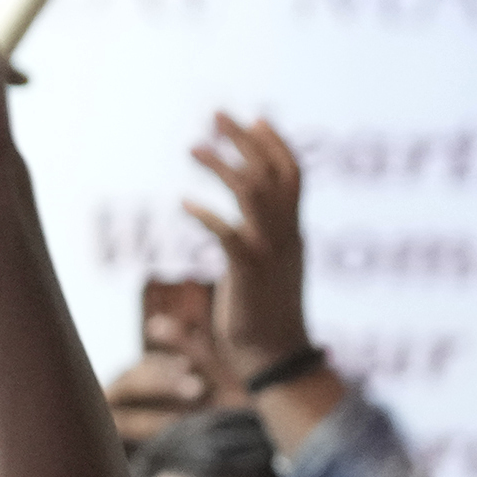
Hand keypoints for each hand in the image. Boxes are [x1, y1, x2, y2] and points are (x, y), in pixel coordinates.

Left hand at [181, 113, 308, 374]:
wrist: (276, 362)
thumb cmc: (262, 326)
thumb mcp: (260, 280)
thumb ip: (247, 252)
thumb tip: (228, 241)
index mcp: (291, 234)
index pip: (294, 177)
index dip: (277, 145)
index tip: (256, 119)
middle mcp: (285, 237)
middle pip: (273, 173)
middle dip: (245, 140)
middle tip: (216, 114)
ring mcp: (269, 253)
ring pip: (253, 194)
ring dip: (222, 166)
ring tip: (192, 148)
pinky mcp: (249, 273)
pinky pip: (229, 234)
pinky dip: (207, 215)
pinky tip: (183, 204)